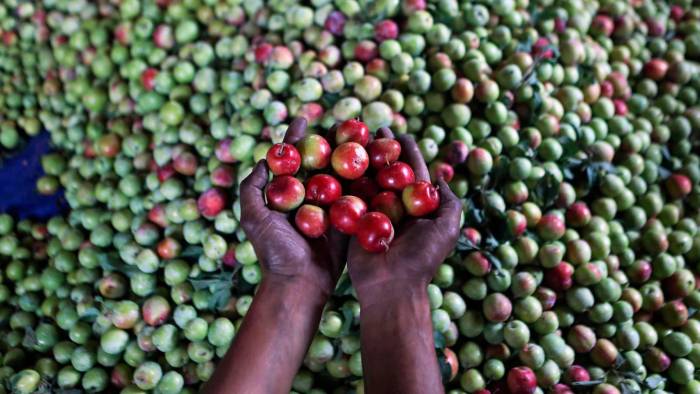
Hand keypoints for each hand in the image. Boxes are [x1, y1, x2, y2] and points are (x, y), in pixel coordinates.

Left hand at [239, 118, 347, 295]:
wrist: (300, 283)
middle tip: (343, 123)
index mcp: (286, 194)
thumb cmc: (274, 251)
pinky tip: (374, 162)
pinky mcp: (347, 220)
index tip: (303, 119)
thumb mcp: (255, 217)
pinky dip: (364, 181)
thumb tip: (263, 161)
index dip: (296, 139)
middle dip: (330, 142)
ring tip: (362, 137)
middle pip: (320, 162)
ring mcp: (329, 208)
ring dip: (350, 156)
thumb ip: (252, 188)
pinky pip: (356, 197)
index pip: (291, 160)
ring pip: (340, 176)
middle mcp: (308, 197)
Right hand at [347, 127, 461, 301]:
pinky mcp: (352, 223)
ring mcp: (372, 214)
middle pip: (385, 171)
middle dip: (377, 150)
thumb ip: (449, 204)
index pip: (412, 171)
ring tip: (348, 139)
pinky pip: (346, 198)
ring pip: (364, 181)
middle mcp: (394, 207)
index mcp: (417, 206)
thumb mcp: (446, 229)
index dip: (406, 151)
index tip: (398, 133)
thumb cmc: (422, 259)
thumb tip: (441, 180)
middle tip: (367, 129)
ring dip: (357, 160)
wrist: (391, 287)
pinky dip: (341, 181)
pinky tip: (333, 161)